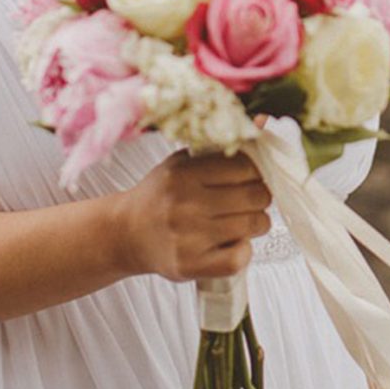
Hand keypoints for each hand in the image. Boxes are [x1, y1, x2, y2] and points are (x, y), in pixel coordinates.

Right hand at [112, 150, 271, 281]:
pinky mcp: (190, 266)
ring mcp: (187, 239)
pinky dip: (244, 251)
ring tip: (244, 219)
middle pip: (254, 196)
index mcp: (184, 174)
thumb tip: (263, 122)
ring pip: (252, 225)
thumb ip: (222, 146)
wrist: (126, 234)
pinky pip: (239, 259)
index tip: (254, 176)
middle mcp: (185, 206)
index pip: (246, 167)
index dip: (258, 171)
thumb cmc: (162, 194)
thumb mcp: (184, 162)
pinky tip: (232, 243)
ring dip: (257, 222)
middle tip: (252, 198)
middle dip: (261, 196)